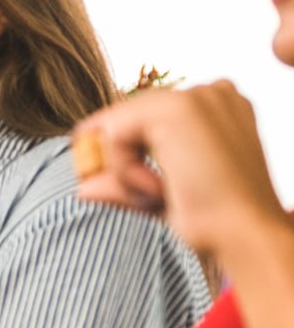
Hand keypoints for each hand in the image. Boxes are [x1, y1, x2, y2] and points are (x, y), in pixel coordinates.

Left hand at [76, 82, 291, 257]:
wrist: (244, 235)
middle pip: (124, 118)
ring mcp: (195, 95)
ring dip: (125, 170)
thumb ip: (123, 185)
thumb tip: (82, 188)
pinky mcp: (177, 108)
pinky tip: (159, 188)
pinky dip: (124, 170)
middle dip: (122, 163)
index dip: (124, 154)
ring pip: (116, 126)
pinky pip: (114, 135)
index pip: (142, 118)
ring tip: (160, 192)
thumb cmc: (213, 221)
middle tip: (155, 196)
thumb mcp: (161, 197)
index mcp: (216, 107)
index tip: (143, 189)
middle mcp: (211, 92)